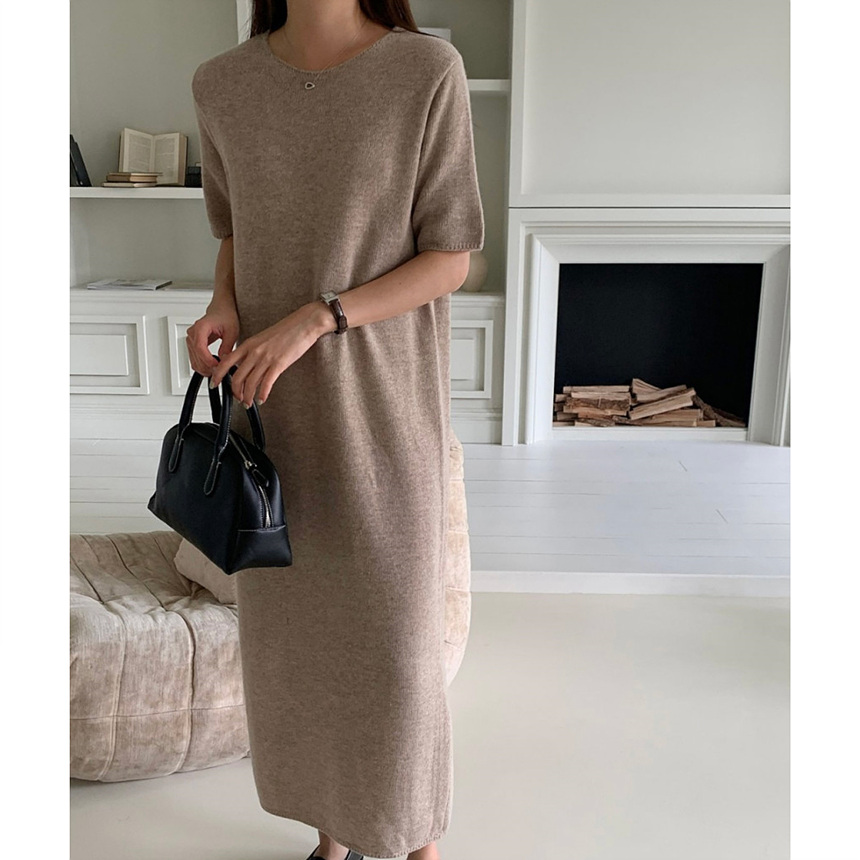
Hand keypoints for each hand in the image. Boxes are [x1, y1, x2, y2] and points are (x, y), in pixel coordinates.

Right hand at [185, 301, 239, 375]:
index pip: (199, 347)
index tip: (216, 366)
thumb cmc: (226, 315)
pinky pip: (194, 359)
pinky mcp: (193, 344)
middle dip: (207, 367)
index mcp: (201, 327)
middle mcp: (192, 333)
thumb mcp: (232, 331)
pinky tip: (212, 368)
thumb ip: (227, 346)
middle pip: (196, 355)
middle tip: (220, 372)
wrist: (221, 309)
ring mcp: (191, 339)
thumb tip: (224, 361)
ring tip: (218, 371)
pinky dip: (202, 366)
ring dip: (205, 368)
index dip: (207, 359)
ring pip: (194, 360)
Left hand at [209, 302, 326, 407]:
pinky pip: (266, 383)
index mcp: (248, 344)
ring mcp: (266, 358)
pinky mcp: (279, 364)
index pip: (226, 362)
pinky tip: (262, 399)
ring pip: (250, 383)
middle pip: (237, 377)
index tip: (214, 384)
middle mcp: (254, 351)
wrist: (304, 323)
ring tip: (248, 403)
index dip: (217, 375)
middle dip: (235, 392)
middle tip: (238, 399)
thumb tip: (246, 364)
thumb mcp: (263, 338)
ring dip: (248, 397)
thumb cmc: (287, 330)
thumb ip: (253, 350)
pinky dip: (262, 394)